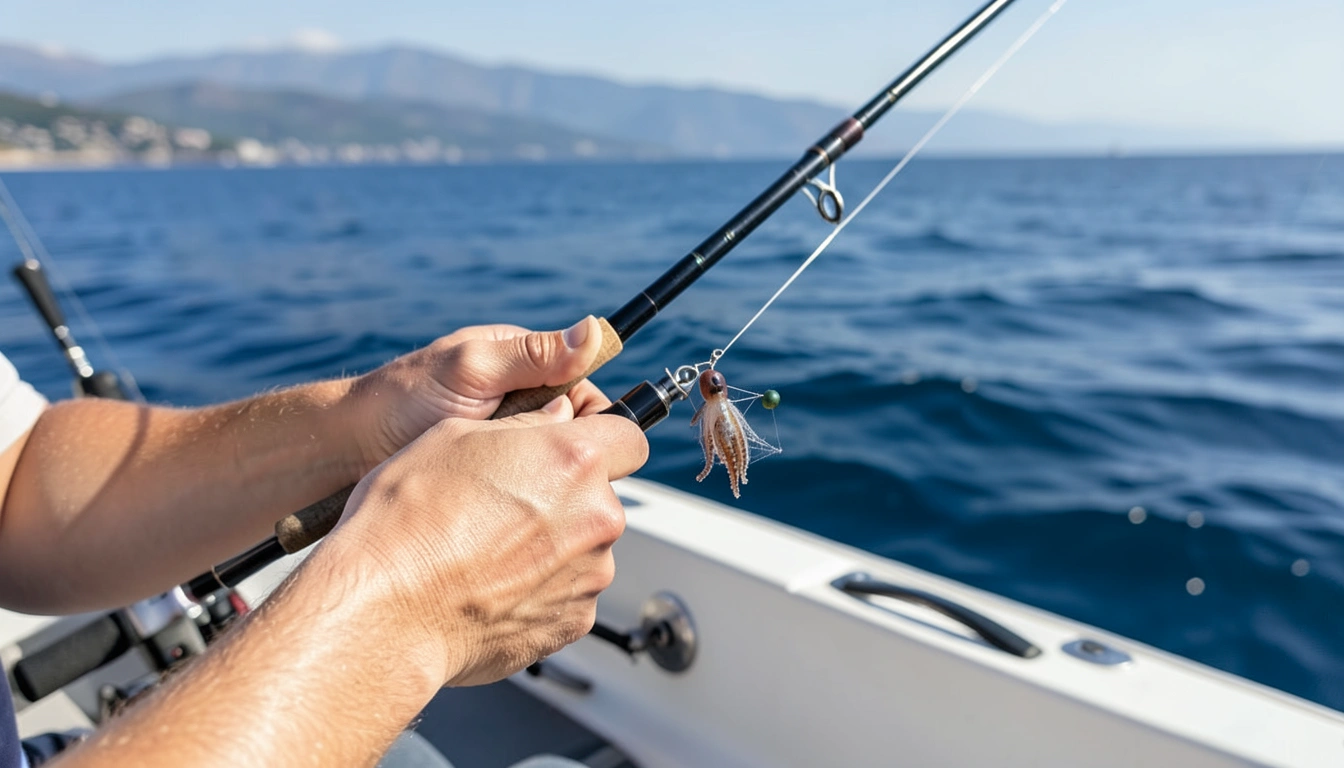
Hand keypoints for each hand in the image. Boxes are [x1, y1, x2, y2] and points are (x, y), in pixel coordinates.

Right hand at [320, 397, 647, 687]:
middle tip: (508, 501)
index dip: (603, 436)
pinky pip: (569, 591)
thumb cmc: (408, 519)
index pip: (630, 435)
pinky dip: (542, 586)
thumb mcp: (456, 436)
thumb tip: (558, 418)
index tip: (578, 444)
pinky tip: (491, 583)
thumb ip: (525, 424)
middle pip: (602, 495)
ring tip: (489, 548)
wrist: (384, 610)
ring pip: (587, 545)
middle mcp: (596, 517)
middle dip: (568, 494)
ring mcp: (590, 575)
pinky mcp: (575, 621)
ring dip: (555, 542)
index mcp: (575, 461)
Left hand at [346, 317, 608, 473]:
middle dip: (565, 449)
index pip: (583, 387)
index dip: (589, 417)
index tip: (581, 443)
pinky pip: (526, 486)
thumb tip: (593, 329)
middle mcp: (522, 399)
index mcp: (524, 362)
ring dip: (544, 474)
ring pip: (552, 461)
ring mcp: (508, 437)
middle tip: (539, 468)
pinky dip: (523, 494)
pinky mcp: (493, 473)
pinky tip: (511, 504)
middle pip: (573, 428)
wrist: (351, 449)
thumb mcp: (472, 370)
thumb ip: (532, 355)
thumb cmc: (404, 398)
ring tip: (521, 488)